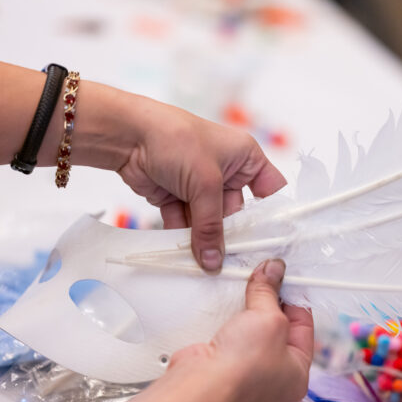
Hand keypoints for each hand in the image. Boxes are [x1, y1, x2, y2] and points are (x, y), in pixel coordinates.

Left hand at [116, 101, 285, 271]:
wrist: (127, 134)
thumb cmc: (177, 140)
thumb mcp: (204, 184)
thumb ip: (211, 226)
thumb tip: (213, 261)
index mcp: (245, 157)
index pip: (271, 189)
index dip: (274, 215)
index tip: (273, 244)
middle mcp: (227, 171)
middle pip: (238, 213)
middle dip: (233, 237)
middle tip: (236, 265)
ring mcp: (201, 186)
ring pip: (210, 222)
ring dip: (206, 241)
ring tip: (209, 267)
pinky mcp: (177, 197)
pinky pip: (186, 224)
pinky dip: (184, 238)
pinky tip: (186, 258)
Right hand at [170, 259, 312, 401]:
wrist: (200, 384)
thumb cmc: (243, 365)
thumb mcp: (268, 318)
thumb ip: (270, 291)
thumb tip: (274, 270)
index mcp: (298, 373)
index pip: (304, 326)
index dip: (295, 298)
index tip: (284, 276)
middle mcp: (275, 378)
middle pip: (278, 327)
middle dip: (269, 302)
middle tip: (264, 278)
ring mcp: (248, 374)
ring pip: (253, 330)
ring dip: (248, 309)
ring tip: (246, 288)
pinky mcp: (224, 366)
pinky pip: (233, 336)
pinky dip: (230, 320)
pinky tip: (227, 304)